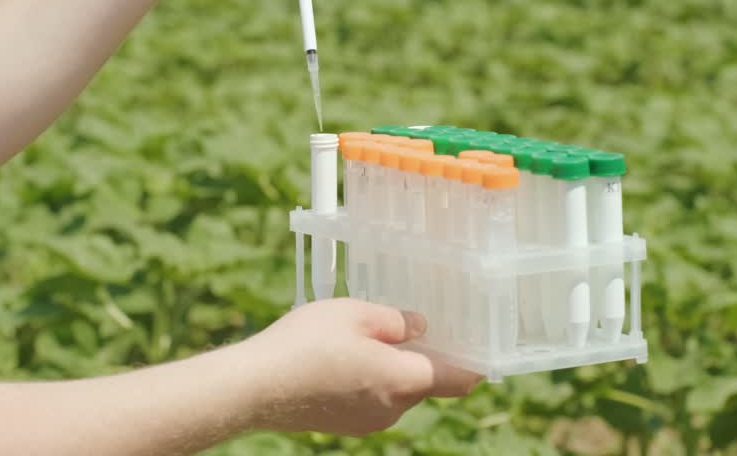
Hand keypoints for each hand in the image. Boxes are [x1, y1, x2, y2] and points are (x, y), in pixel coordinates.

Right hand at [241, 299, 482, 436]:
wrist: (255, 387)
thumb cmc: (305, 344)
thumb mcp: (356, 312)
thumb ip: (396, 320)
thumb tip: (419, 327)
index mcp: (404, 381)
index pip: (459, 378)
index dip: (474, 362)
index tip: (481, 345)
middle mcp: (393, 410)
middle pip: (426, 382)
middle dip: (425, 355)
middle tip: (414, 323)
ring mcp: (368, 422)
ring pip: (398, 391)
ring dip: (393, 366)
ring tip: (368, 334)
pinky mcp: (346, 424)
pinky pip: (374, 399)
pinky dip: (371, 379)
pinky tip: (346, 356)